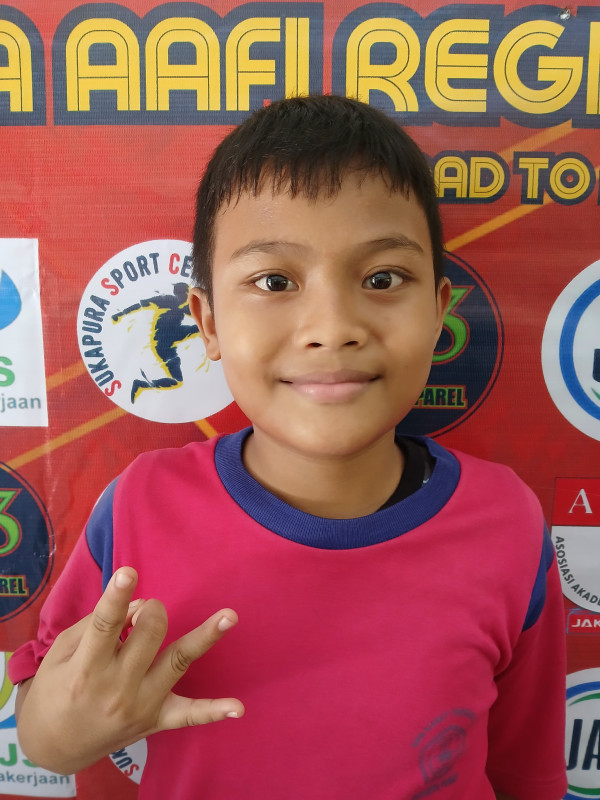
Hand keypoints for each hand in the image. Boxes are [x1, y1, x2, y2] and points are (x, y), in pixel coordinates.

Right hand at [16, 567, 243, 773]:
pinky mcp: (157, 720)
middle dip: (152, 611)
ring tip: (230, 616)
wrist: (54, 745)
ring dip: (205, 636)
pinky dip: (213, 711)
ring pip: (178, 661)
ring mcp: (141, 705)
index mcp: (87, 668)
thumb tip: (141, 606)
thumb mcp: (62, 651)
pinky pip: (189, 716)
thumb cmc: (56, 687)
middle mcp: (117, 688)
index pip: (105, 625)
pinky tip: (238, 708)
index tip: (128, 572)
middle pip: (150, 634)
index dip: (117, 597)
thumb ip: (99, 624)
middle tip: (144, 612)